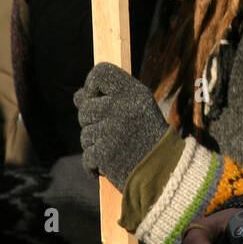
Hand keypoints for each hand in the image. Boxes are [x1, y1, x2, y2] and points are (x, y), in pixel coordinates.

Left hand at [74, 62, 167, 191]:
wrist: (165, 170)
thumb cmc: (149, 137)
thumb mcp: (136, 109)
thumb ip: (109, 99)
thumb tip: (77, 96)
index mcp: (133, 92)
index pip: (100, 73)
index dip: (92, 85)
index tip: (95, 97)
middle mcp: (121, 106)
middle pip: (85, 107)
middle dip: (93, 123)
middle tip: (112, 132)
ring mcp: (112, 129)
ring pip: (85, 134)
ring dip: (96, 145)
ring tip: (116, 148)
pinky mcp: (105, 153)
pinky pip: (87, 156)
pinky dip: (95, 164)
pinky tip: (110, 164)